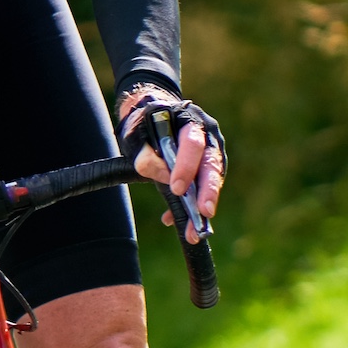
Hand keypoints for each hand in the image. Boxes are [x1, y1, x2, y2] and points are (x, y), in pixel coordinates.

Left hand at [117, 88, 226, 239]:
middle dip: (208, 191)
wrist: (152, 114)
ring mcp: (211, 151)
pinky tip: (172, 219)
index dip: (186, 166)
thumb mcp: (135, 135)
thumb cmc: (143, 123)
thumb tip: (164, 178)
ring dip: (202, 207)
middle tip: (205, 212)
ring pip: (211, 180)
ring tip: (194, 233)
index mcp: (189, 120)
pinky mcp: (208, 167)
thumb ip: (145, 154)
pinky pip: (202, 188)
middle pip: (211, 164)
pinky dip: (190, 206)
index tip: (177, 189)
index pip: (192, 144)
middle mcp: (207, 135)